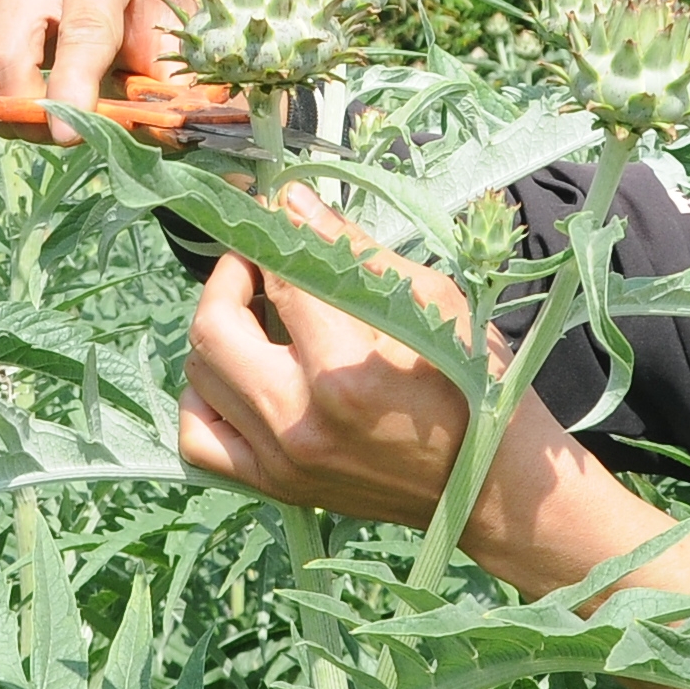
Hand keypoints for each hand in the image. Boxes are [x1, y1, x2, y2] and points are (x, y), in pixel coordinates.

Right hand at [0, 0, 200, 139]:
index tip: (68, 135)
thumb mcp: (177, 37)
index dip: (70, 92)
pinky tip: (7, 89)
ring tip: (38, 110)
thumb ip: (169, 86)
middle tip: (59, 132)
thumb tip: (160, 135)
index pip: (80, 33)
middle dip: (27, 112)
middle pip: (5, 57)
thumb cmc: (155, 4)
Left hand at [175, 190, 576, 539]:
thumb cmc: (477, 384)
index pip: (277, 277)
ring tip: (258, 316)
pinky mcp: (276, 486)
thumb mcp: (432, 301)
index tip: (278, 213)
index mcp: (347, 369)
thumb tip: (291, 202)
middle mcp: (301, 418)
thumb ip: (352, 252)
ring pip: (199, 375)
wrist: (492, 486)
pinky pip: (197, 439)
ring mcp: (282, 460)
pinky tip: (236, 377)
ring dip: (218, 330)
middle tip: (261, 260)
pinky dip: (202, 399)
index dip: (271, 232)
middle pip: (213, 325)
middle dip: (231, 275)